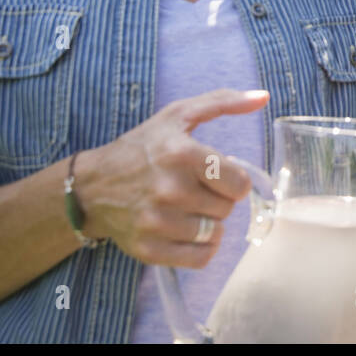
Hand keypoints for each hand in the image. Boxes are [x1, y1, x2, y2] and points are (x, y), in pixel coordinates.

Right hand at [78, 88, 268, 267]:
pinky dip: (201, 247)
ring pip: (215, 233)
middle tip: (196, 189)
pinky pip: (200, 258)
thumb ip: (223, 102)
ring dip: (208, 222)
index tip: (219, 176)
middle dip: (218, 199)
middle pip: (228, 208)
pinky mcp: (149, 249)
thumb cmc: (143, 147)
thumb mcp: (179, 115)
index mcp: (181, 154)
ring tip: (187, 208)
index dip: (234, 180)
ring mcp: (157, 222)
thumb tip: (263, 97)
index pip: (239, 184)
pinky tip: (187, 231)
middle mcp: (169, 189)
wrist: (92, 186)